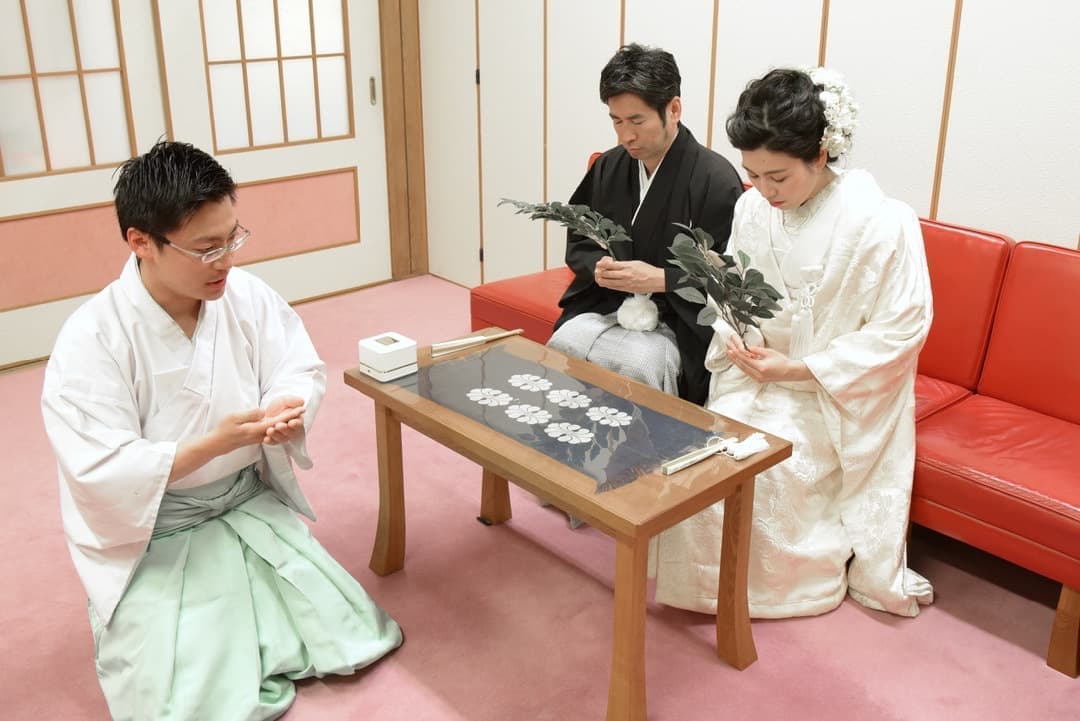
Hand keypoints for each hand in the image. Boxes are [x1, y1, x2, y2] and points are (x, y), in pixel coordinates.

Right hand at [170, 401, 305, 483]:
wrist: (218, 444)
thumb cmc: (224, 429)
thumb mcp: (235, 418)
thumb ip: (250, 415)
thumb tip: (264, 412)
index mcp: (255, 430)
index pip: (276, 422)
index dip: (289, 416)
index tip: (299, 410)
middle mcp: (260, 436)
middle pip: (280, 427)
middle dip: (292, 419)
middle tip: (303, 411)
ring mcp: (259, 438)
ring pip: (277, 431)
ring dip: (287, 423)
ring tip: (297, 415)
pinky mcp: (257, 438)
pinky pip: (272, 433)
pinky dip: (280, 427)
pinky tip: (284, 423)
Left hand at [261, 396, 305, 444]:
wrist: (268, 411)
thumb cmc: (279, 405)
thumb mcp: (285, 400)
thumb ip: (293, 401)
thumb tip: (301, 402)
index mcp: (297, 420)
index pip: (298, 424)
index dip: (296, 424)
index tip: (291, 423)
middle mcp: (292, 430)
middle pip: (290, 432)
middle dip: (284, 429)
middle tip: (278, 425)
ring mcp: (284, 436)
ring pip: (282, 438)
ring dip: (276, 435)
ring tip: (269, 430)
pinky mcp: (275, 439)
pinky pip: (273, 442)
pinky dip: (270, 441)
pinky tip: (265, 439)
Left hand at [594, 256, 665, 293]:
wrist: (656, 280)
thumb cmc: (648, 271)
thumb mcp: (635, 262)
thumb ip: (624, 264)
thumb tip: (614, 264)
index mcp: (627, 266)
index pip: (609, 265)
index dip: (602, 264)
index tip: (600, 263)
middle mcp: (625, 275)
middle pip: (606, 274)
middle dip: (599, 271)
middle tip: (598, 270)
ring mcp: (625, 283)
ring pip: (607, 283)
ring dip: (601, 279)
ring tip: (599, 276)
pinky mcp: (626, 289)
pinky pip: (613, 288)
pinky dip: (607, 285)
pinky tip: (606, 282)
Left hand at [725, 334, 812, 383]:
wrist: (789, 372)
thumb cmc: (782, 362)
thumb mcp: (769, 352)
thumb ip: (756, 350)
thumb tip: (747, 347)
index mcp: (761, 368)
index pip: (746, 360)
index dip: (737, 354)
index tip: (732, 349)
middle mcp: (758, 375)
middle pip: (742, 366)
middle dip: (735, 358)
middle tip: (729, 350)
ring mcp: (758, 379)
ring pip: (744, 370)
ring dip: (737, 362)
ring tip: (731, 355)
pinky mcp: (758, 380)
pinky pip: (747, 372)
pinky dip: (743, 366)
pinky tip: (739, 361)